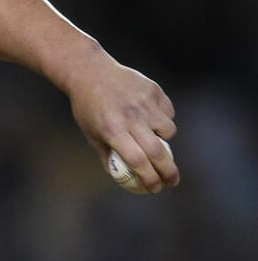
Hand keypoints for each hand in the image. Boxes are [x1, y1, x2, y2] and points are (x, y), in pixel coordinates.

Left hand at [65, 54, 178, 192]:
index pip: (137, 161)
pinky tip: (149, 115)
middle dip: (168, 172)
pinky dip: (163, 120)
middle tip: (172, 181)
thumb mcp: (91, 134)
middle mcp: (131, 116)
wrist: (90, 72)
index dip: (149, 178)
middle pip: (158, 152)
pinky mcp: (154, 90)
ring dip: (165, 141)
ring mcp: (144, 102)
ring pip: (169, 131)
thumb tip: (123, 178)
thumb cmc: (89, 108)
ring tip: (151, 137)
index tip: (155, 189)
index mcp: (112, 130)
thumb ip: (107, 156)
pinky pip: (168, 113)